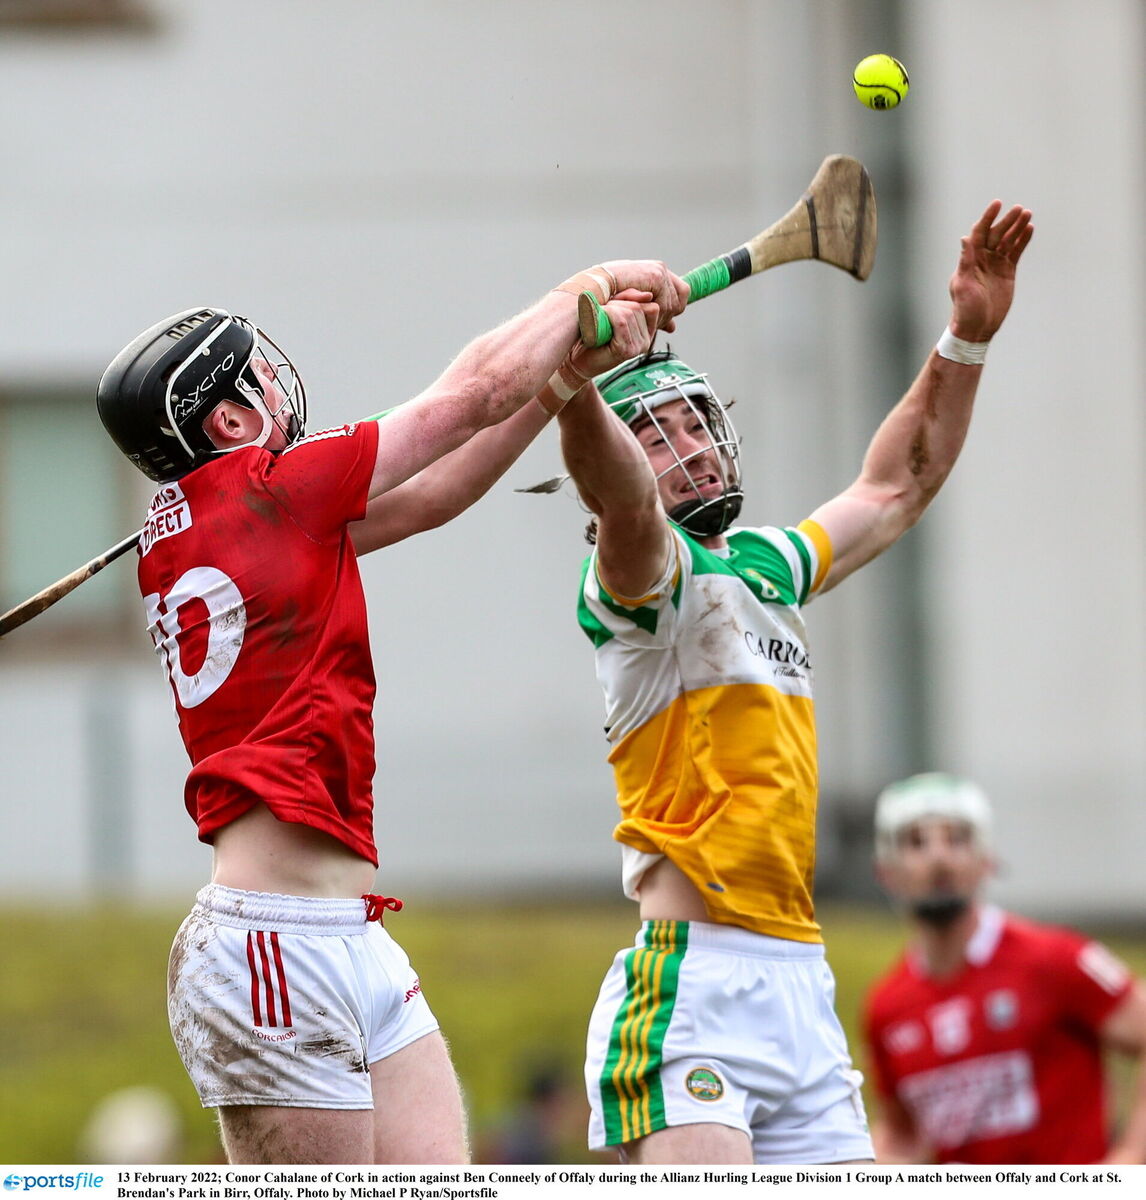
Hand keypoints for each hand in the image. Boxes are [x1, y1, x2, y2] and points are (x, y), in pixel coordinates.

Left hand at [568, 294, 659, 377]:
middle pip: (638, 307)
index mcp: (647, 332)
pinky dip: (608, 315)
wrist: (578, 360)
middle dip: (617, 303)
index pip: (652, 307)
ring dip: (610, 309)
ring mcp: (637, 347)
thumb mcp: (613, 312)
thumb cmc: (593, 336)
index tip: (612, 305)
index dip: (631, 299)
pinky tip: (599, 322)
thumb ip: (628, 300)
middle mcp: (645, 341)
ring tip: (599, 318)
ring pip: (630, 312)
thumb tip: (647, 295)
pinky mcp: (626, 351)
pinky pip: (621, 322)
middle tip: (601, 312)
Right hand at [600, 260, 689, 329]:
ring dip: (660, 317)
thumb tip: (673, 327)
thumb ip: (655, 315)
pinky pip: (666, 303)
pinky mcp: (656, 276)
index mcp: (656, 273)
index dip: (672, 310)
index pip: (680, 294)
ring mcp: (659, 271)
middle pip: (680, 300)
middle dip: (667, 315)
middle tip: (649, 323)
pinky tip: (639, 315)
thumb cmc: (606, 299)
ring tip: (640, 319)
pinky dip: (655, 314)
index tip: (661, 323)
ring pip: (674, 304)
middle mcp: (659, 268)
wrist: (592, 291)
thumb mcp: (635, 308)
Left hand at [948, 201, 1033, 341]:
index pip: (979, 232)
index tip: (997, 204)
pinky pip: (1016, 252)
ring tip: (1027, 214)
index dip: (988, 218)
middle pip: (996, 234)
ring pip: (1008, 241)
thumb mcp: (963, 285)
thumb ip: (966, 261)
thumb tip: (965, 238)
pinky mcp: (1007, 272)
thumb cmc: (965, 308)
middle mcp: (982, 259)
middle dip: (1007, 221)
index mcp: (970, 259)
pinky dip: (1022, 241)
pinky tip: (1030, 229)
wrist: (977, 327)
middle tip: (1019, 209)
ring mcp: (996, 264)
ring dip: (1017, 228)